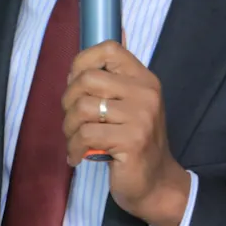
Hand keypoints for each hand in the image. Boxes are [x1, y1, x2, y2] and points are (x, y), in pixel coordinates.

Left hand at [62, 40, 191, 225]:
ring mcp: (140, 117)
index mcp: (144, 79)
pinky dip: (73, 148)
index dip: (82, 61)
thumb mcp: (129, 105)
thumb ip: (115, 79)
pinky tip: (77, 156)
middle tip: (72, 120)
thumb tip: (101, 42)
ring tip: (74, 140)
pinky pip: (85, 135)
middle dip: (68, 101)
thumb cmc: (135, 143)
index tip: (75, 83)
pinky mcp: (131, 141)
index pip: (109, 49)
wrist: (156, 184)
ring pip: (82, 108)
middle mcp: (146, 93)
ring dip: (68, 127)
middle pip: (87, 79)